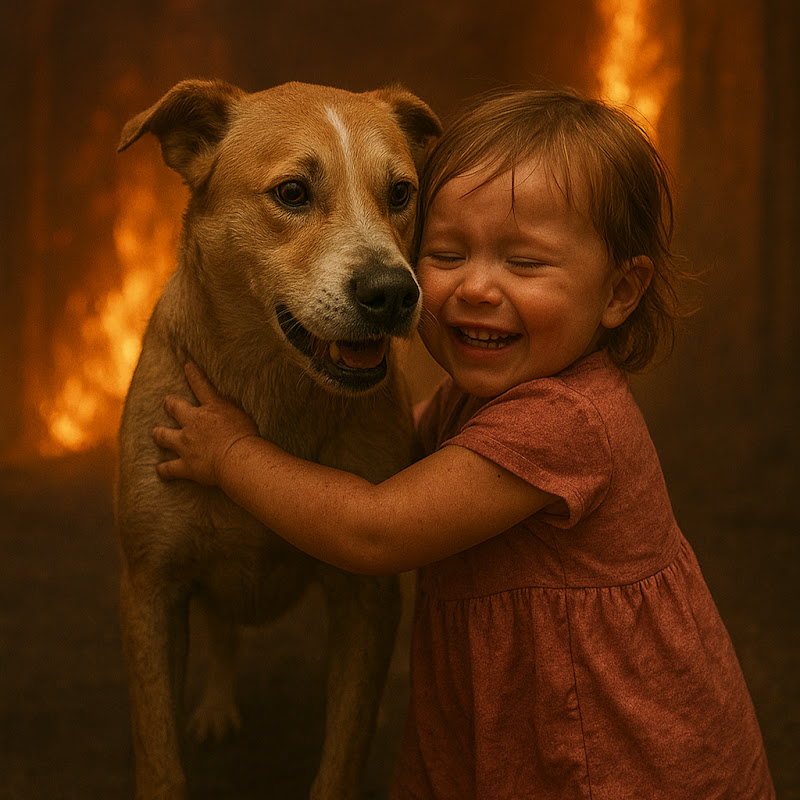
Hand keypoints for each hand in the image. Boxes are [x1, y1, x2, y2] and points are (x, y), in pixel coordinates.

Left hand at [153, 361, 258, 485]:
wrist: (238, 459)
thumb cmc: (248, 438)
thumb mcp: (244, 416)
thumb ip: (233, 408)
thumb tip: (231, 402)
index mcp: (211, 408)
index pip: (200, 385)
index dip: (193, 373)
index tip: (187, 364)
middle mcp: (193, 423)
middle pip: (174, 407)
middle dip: (170, 404)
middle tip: (169, 403)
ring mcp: (185, 444)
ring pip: (163, 436)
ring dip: (160, 434)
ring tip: (157, 434)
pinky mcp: (185, 465)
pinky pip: (169, 468)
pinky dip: (164, 470)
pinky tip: (161, 470)